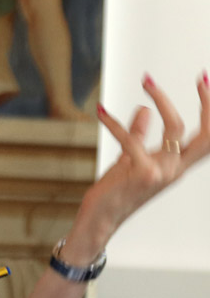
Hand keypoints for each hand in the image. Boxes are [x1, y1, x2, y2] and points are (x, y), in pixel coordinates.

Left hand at [84, 73, 209, 243]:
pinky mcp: (142, 173)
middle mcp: (175, 169)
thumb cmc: (115, 190)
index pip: (206, 138)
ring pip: (176, 127)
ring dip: (162, 98)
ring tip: (146, 80)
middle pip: (208, 135)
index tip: (205, 83)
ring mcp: (162, 172)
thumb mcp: (130, 159)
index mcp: (176, 165)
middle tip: (202, 78)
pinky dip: (115, 122)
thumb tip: (145, 109)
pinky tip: (100, 111)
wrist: (99, 219)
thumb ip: (138, 134)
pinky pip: (132, 139)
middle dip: (209, 104)